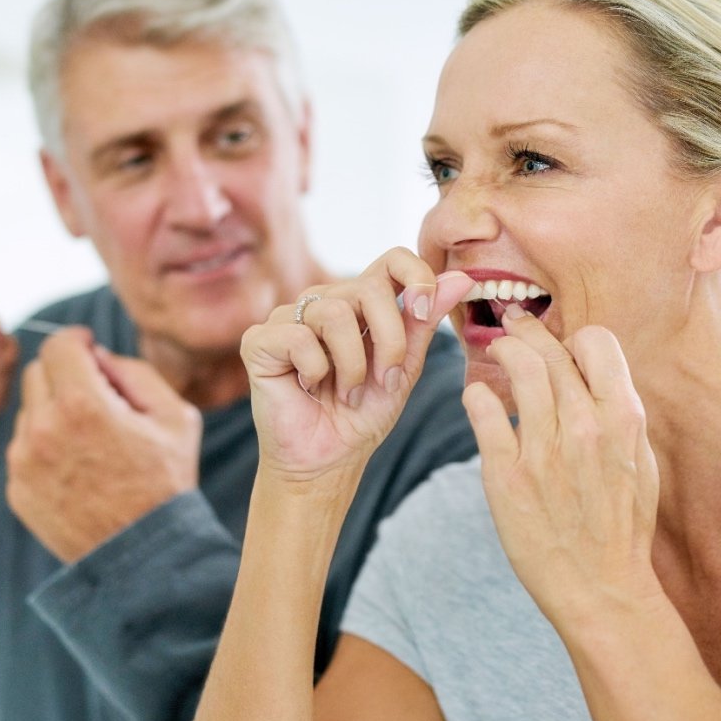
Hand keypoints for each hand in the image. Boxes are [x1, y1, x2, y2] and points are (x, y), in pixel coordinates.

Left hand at [5, 327, 201, 563]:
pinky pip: (23, 448)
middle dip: (64, 373)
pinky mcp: (17, 490)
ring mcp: (24, 463)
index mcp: (82, 404)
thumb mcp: (174, 415)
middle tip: (95, 394)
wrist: (145, 557)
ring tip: (91, 440)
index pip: (57, 345)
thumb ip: (133, 370)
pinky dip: (45, 446)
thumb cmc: (166, 483)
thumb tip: (96, 356)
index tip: (88, 347)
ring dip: (53, 411)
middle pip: (37, 372)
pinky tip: (78, 468)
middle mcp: (43, 429)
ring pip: (28, 411)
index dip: (76, 339)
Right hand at [239, 247, 473, 485]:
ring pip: (333, 313)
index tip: (422, 313)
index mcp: (362, 303)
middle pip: (368, 288)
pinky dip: (315, 371)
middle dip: (389, 340)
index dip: (415, 276)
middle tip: (386, 381)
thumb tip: (461, 278)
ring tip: (348, 394)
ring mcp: (289, 318)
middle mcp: (324, 302)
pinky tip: (309, 388)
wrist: (326, 461)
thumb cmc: (362, 415)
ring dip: (353, 366)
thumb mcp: (405, 367)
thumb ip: (425, 322)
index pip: (393, 259)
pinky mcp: (260, 340)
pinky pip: (298, 337)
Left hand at [463, 305, 661, 628]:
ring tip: (496, 352)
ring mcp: (545, 452)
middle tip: (514, 326)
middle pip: (551, 351)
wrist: (602, 588)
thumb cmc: (620, 524)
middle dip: (528, 330)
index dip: (574, 338)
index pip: (597, 341)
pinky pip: (483, 411)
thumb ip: (617, 413)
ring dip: (503, 350)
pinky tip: (477, 395)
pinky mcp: (507, 476)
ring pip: (518, 368)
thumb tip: (591, 370)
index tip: (560, 344)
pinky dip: (477, 393)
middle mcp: (586, 428)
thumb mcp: (638, 461)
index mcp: (624, 420)